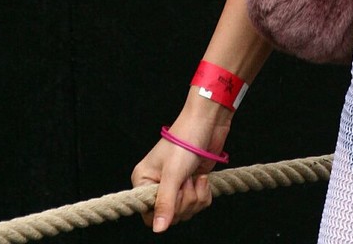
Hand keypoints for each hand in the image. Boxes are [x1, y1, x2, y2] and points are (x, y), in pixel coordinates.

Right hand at [132, 106, 230, 231]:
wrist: (208, 123)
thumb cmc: (185, 141)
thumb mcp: (173, 174)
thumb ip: (165, 203)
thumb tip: (158, 229)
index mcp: (143, 181)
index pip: (149, 216)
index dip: (165, 210)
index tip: (174, 193)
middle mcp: (157, 185)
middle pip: (170, 216)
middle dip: (184, 200)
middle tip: (186, 180)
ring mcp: (176, 185)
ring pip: (186, 211)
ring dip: (195, 195)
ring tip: (193, 176)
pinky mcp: (192, 184)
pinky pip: (198, 204)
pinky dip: (204, 192)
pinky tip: (202, 177)